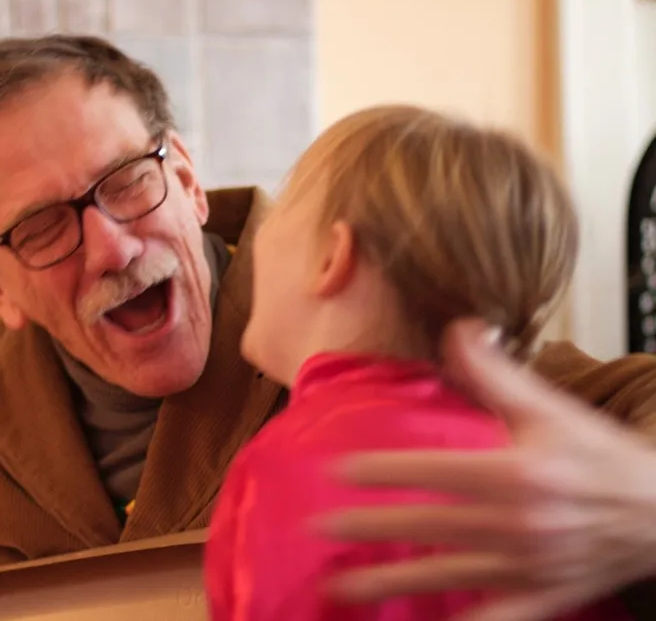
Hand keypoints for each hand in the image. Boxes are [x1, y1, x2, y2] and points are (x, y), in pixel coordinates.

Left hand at [319, 318, 655, 620]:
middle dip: (371, 527)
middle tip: (320, 527)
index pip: (435, 470)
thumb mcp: (550, 408)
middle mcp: (519, 522)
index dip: (384, 471)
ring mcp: (528, 565)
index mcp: (518, 473)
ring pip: (447, 575)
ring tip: (343, 586)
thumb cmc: (599, 455)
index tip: (337, 472)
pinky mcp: (543, 595)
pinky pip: (497, 618)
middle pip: (430, 525)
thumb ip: (496, 372)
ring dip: (392, 582)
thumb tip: (459, 328)